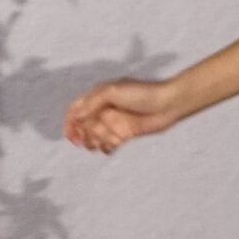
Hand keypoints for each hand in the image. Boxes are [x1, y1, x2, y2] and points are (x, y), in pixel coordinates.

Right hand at [64, 77, 182, 154]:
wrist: (168, 104)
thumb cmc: (142, 93)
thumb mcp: (113, 91)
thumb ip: (93, 101)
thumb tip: (74, 115)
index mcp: (98, 97)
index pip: (75, 110)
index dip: (69, 123)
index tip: (71, 135)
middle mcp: (103, 110)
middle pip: (83, 126)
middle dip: (84, 134)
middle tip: (92, 137)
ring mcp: (114, 122)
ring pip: (94, 137)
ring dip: (96, 141)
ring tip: (107, 139)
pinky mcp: (124, 134)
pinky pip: (109, 144)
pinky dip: (107, 147)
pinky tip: (113, 146)